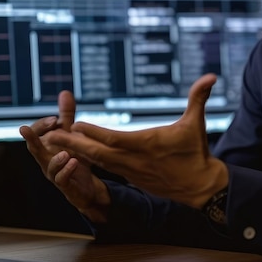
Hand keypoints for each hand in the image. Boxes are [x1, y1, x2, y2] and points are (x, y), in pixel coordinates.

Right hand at [19, 91, 109, 221]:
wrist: (87, 187)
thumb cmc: (74, 159)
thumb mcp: (71, 135)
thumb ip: (67, 116)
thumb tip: (64, 92)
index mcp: (47, 147)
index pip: (37, 134)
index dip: (41, 126)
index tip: (53, 119)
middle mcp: (47, 160)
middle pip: (35, 149)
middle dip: (31, 139)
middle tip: (25, 129)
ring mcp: (55, 174)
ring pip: (49, 167)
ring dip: (55, 159)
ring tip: (64, 152)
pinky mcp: (66, 186)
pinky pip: (62, 180)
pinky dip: (66, 171)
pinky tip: (73, 162)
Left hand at [43, 73, 227, 208]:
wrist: (199, 186)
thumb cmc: (195, 152)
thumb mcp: (196, 123)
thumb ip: (199, 97)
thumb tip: (212, 76)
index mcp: (146, 144)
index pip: (113, 139)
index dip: (93, 132)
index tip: (75, 123)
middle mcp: (134, 160)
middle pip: (97, 152)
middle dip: (72, 143)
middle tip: (50, 135)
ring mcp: (130, 171)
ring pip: (97, 162)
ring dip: (76, 151)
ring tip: (56, 143)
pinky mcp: (131, 178)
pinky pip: (104, 169)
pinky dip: (88, 161)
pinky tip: (75, 155)